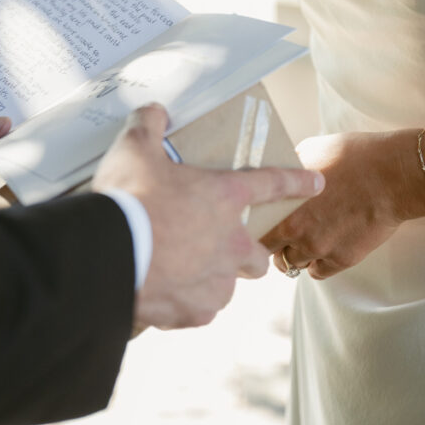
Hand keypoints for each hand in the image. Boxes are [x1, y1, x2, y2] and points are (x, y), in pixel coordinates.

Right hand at [92, 104, 324, 329]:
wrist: (107, 253)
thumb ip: (148, 126)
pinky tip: (163, 291)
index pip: (271, 184)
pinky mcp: (193, 311)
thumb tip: (153, 112)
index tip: (316, 185)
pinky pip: (198, 310)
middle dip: (246, 253)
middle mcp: (230, 243)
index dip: (296, 182)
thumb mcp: (135, 149)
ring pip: (228, 286)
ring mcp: (214, 281)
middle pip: (258, 256)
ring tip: (182, 270)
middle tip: (217, 245)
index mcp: (224, 198)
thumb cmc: (128, 198)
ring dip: (213, 279)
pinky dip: (185, 302)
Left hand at [263, 131, 415, 279]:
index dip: (252, 227)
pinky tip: (321, 249)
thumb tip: (274, 173)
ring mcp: (318, 247)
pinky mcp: (341, 258)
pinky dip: (316, 264)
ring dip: (293, 254)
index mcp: (280, 203)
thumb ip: (287, 170)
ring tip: (302, 241)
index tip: (256, 225)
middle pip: (267, 251)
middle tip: (276, 238)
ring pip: (291, 264)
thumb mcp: (308, 151)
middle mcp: (294, 229)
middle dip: (270, 244)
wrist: (390, 174)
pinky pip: (317, 272)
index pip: (251, 227)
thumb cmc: (351, 156)